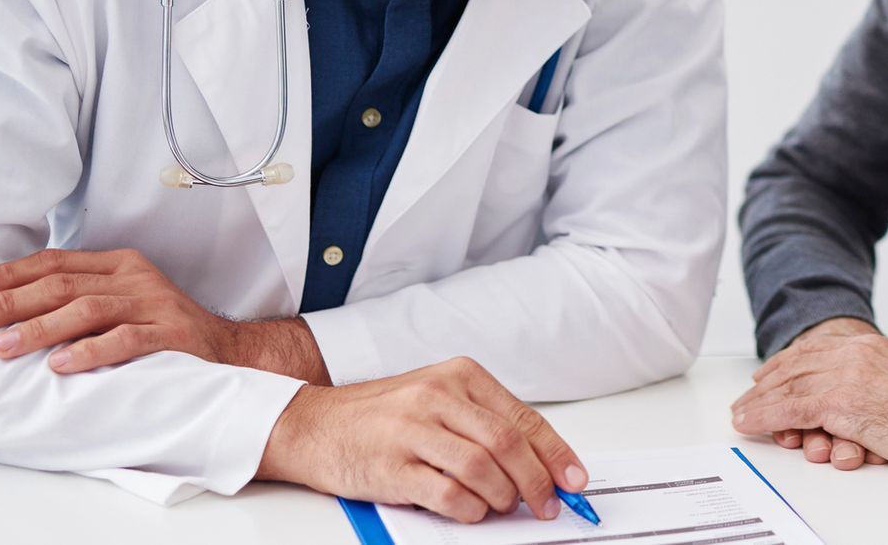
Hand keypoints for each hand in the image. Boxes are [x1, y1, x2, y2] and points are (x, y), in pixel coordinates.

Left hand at [0, 248, 323, 379]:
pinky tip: (62, 365)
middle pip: (64, 284)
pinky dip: (90, 352)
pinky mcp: (171, 334)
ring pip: (88, 309)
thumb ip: (80, 297)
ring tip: (5, 346)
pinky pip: (126, 339)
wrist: (227, 349)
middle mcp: (135, 279)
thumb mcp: (122, 301)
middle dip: (13, 302)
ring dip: (41, 329)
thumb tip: (13, 309)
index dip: (12, 275)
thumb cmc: (163, 328)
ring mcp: (154, 304)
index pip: (56, 262)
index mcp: (119, 265)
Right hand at [257, 357, 584, 523]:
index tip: (575, 479)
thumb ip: (482, 421)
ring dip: (503, 495)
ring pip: (482, 467)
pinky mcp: (391, 466)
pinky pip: (446, 493)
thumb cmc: (380, 415)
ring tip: (504, 506)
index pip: (522, 417)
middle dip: (537, 480)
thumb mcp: (436, 398)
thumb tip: (536, 460)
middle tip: (547, 504)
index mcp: (459, 376)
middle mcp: (438, 396)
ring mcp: (412, 430)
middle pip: (508, 442)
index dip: (555, 453)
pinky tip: (472, 511)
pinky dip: (469, 509)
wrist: (312, 424)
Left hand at [732, 326, 887, 472]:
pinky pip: (792, 411)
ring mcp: (845, 378)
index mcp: (867, 346)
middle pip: (795, 366)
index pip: (815, 349)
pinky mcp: (841, 404)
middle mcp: (852, 355)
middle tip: (746, 397)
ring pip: (788, 389)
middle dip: (766, 383)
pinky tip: (750, 422)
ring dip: (758, 403)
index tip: (769, 373)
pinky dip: (766, 417)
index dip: (786, 361)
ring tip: (740, 414)